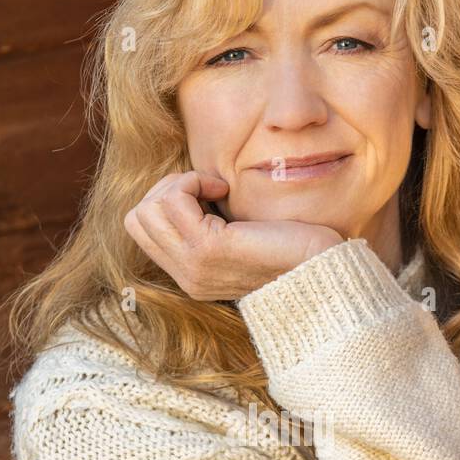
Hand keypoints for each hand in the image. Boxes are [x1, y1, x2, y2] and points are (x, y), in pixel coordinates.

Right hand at [123, 170, 343, 299]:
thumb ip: (209, 224)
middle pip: (137, 218)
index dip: (167, 199)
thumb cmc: (293, 247)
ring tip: (215, 189)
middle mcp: (186, 276)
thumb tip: (187, 189)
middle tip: (207, 188)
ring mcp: (193, 266)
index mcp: (191, 275)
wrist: (322, 268)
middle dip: (167, 189)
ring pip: (147, 209)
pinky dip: (193, 182)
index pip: (141, 229)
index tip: (208, 196)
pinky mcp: (208, 250)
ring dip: (179, 184)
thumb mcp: (240, 236)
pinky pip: (173, 200)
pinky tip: (223, 189)